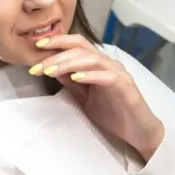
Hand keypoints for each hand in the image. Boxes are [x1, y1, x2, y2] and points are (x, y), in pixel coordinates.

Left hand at [29, 34, 164, 160]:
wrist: (138, 133)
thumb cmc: (112, 113)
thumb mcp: (84, 96)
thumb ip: (71, 82)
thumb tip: (52, 68)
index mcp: (98, 64)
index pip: (76, 44)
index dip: (57, 41)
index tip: (36, 46)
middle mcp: (109, 64)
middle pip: (81, 48)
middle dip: (56, 55)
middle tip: (37, 66)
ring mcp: (119, 74)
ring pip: (92, 59)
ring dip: (68, 63)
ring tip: (50, 71)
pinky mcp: (126, 88)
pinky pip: (108, 76)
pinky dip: (90, 75)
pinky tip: (75, 78)